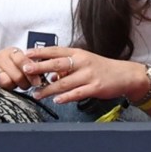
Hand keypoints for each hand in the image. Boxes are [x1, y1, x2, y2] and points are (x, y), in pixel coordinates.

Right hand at [0, 47, 33, 90]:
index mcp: (13, 53)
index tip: (37, 82)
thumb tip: (40, 79)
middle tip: (24, 86)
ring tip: (11, 87)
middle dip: (23, 83)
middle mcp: (3, 57)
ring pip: (4, 78)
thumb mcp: (16, 63)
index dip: (31, 73)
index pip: (24, 61)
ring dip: (10, 85)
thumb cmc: (4, 66)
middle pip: (16, 73)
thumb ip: (28, 68)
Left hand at [23, 47, 146, 104]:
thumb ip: (67, 67)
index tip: (26, 54)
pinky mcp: (95, 87)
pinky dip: (66, 97)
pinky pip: (77, 93)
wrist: (125, 75)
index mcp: (78, 54)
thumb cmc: (102, 68)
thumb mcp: (84, 62)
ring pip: (64, 82)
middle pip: (57, 64)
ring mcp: (89, 75)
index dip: (40, 52)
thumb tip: (50, 76)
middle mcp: (82, 62)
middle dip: (40, 67)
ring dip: (48, 89)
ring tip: (37, 94)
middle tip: (26, 70)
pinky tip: (57, 100)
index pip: (56, 51)